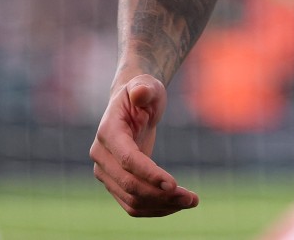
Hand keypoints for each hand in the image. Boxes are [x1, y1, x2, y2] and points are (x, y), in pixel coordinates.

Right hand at [90, 74, 198, 215]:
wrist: (133, 104)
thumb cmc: (143, 92)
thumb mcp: (147, 85)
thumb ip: (144, 88)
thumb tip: (140, 92)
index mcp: (108, 132)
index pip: (127, 159)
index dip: (150, 173)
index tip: (175, 184)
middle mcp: (101, 156)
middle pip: (130, 185)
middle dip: (161, 195)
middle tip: (193, 198)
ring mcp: (105, 173)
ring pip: (131, 200)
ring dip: (162, 206)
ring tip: (191, 201)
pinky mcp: (114, 183)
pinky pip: (132, 204)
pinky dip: (155, 209)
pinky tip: (178, 204)